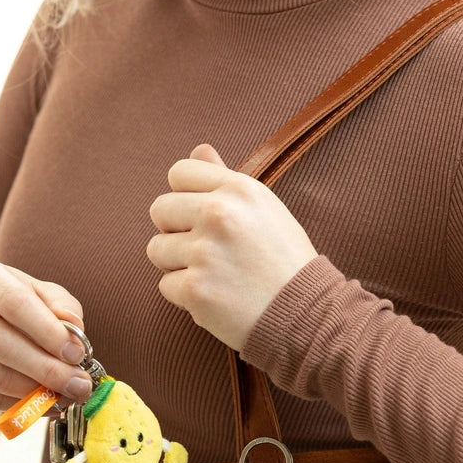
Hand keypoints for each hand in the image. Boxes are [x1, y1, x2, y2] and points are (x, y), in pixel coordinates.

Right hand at [0, 259, 92, 410]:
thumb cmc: (16, 308)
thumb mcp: (41, 296)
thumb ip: (62, 306)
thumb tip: (74, 328)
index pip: (13, 303)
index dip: (48, 332)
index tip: (77, 354)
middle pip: (0, 343)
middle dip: (47, 369)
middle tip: (79, 384)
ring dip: (37, 392)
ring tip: (68, 395)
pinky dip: (20, 405)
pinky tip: (45, 404)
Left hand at [147, 145, 317, 350]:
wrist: (305, 314)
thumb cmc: (285, 261)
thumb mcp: (264, 209)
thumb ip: (225, 178)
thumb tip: (199, 148)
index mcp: (238, 189)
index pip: (179, 172)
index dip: (186, 196)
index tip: (202, 217)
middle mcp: (218, 214)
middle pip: (160, 209)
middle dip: (175, 230)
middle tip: (205, 250)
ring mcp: (204, 253)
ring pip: (157, 249)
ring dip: (177, 264)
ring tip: (213, 274)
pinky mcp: (195, 289)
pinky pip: (166, 286)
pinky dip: (186, 295)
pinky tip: (216, 296)